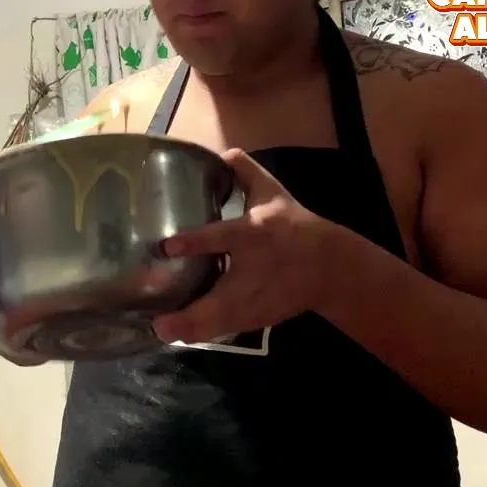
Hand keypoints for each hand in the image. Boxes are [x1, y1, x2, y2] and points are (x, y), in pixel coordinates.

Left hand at [150, 149, 342, 343]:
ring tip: (160, 331)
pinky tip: (177, 334)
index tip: (166, 246)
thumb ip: (245, 171)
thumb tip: (222, 153)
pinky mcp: (256, 317)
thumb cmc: (295, 225)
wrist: (330, 266)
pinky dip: (202, 334)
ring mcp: (255, 300)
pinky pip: (225, 330)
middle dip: (189, 315)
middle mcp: (251, 272)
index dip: (194, 242)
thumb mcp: (273, 192)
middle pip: (219, 302)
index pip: (222, 237)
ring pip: (220, 324)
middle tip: (157, 321)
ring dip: (190, 331)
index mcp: (253, 234)